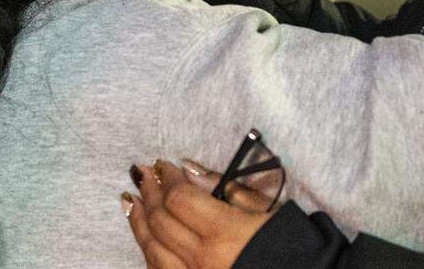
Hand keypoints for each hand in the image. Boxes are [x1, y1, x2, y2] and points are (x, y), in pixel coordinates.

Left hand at [124, 160, 273, 268]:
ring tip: (132, 201)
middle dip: (150, 193)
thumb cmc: (291, 244)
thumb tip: (191, 169)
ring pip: (153, 250)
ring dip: (140, 222)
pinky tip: (145, 237)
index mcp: (224, 233)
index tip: (164, 165)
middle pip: (162, 222)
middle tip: (144, 174)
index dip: (168, 179)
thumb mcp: (266, 209)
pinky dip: (149, 251)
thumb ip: (227, 189)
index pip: (180, 199)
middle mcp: (203, 259)